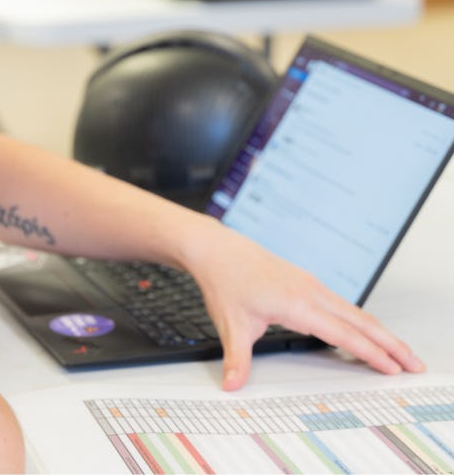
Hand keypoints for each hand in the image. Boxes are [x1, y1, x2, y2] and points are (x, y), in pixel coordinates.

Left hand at [184, 217, 424, 390]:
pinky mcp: (306, 282)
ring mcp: (310, 284)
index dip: (370, 354)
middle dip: (390, 343)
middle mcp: (310, 291)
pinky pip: (341, 304)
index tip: (394, 370)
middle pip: (360, 320)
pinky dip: (361, 320)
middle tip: (416, 365)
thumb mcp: (230, 324)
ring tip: (400, 353)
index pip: (343, 334)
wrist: (218, 249)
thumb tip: (232, 386)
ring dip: (379, 331)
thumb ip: (237, 359)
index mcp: (297, 303)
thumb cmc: (225, 281)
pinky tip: (365, 332)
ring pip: (354, 310)